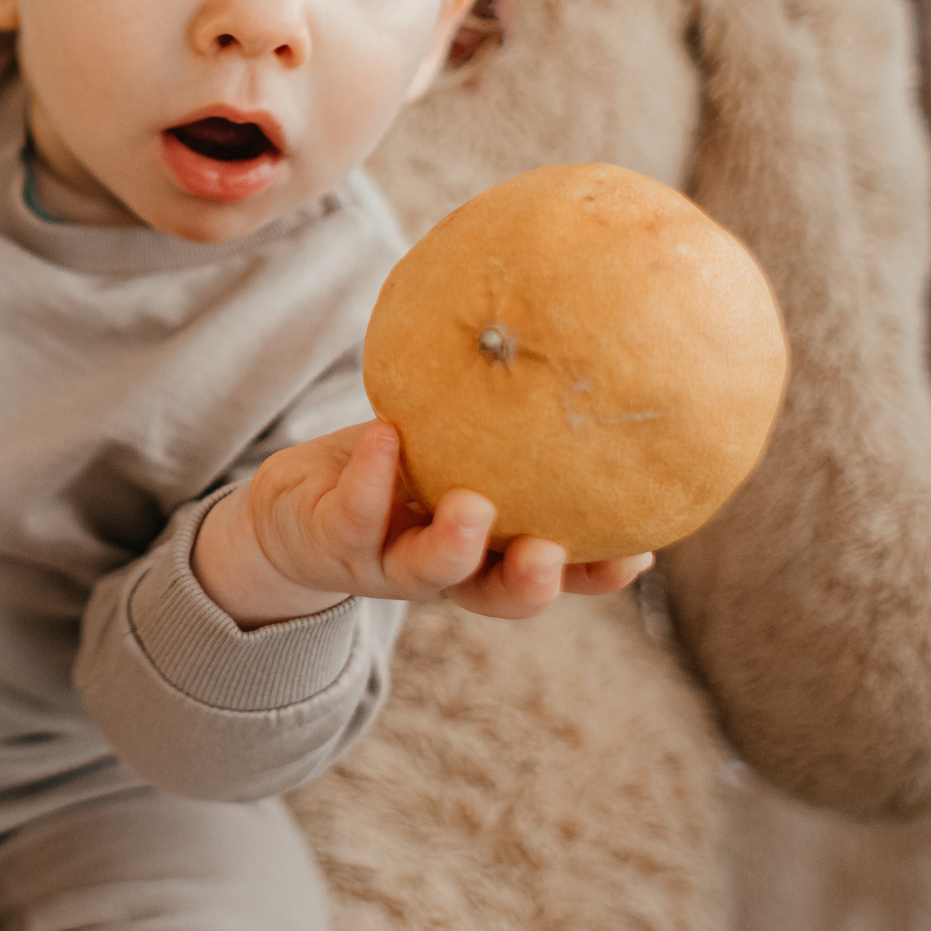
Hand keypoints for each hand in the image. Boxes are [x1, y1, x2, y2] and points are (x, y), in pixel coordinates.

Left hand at [193, 419, 652, 626]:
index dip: (595, 572)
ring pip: (425, 571)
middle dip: (530, 582)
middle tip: (551, 552)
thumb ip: (501, 418)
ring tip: (472, 506)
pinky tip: (387, 435)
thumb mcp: (451, 444)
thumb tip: (573, 336)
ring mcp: (384, 561)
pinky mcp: (330, 540)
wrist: (289, 511)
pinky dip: (371, 476)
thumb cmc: (390, 466)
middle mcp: (442, 568)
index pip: (552, 570)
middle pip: (494, 593)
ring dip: (452, 545)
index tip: (641, 552)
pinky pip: (354, 512)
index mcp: (485, 549)